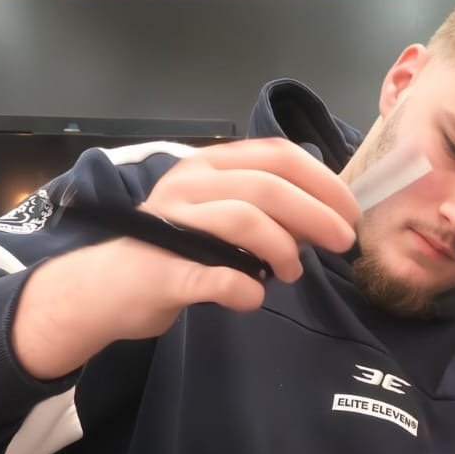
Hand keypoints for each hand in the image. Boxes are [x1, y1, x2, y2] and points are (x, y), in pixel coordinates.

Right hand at [141, 137, 358, 297]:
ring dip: (283, 250)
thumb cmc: (171, 251)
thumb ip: (264, 209)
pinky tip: (254, 297)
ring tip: (291, 273)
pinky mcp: (163, 273)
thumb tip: (323, 217)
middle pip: (267, 187)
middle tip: (342, 243)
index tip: (350, 211)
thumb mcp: (218, 214)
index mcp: (208, 167)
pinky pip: (216, 277)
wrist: (105, 289)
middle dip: (317, 215)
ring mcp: (172, 226)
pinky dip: (244, 289)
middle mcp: (189, 185)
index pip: (277, 155)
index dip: (323, 181)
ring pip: (244, 221)